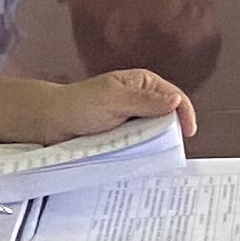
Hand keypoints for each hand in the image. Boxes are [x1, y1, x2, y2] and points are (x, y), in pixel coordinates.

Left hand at [39, 68, 194, 142]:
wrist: (51, 122)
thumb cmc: (79, 104)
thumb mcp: (114, 100)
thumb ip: (145, 101)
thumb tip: (175, 100)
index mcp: (142, 83)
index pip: (174, 96)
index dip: (185, 113)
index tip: (188, 133)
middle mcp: (141, 98)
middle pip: (167, 115)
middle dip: (172, 129)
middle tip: (173, 148)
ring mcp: (132, 117)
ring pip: (155, 130)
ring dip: (157, 142)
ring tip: (160, 156)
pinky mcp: (123, 133)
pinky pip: (141, 141)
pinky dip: (144, 149)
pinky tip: (145, 157)